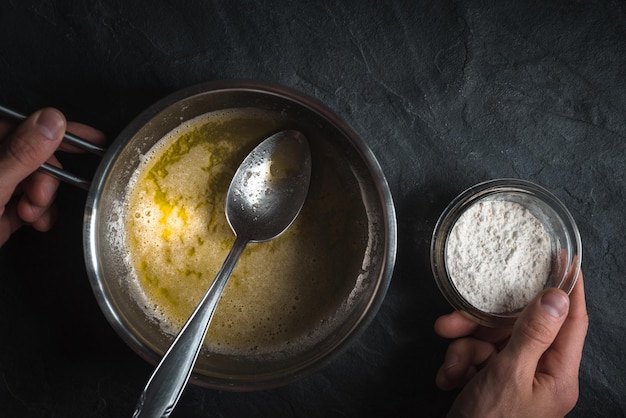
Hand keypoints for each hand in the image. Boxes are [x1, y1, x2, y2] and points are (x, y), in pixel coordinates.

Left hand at [0, 108, 104, 246]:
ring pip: (35, 181)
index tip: (87, 139)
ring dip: (42, 200)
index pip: (22, 125)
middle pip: (33, 156)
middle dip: (44, 178)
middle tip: (37, 197)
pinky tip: (34, 221)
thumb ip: (21, 152)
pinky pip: (29, 203)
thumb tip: (51, 121)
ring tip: (30, 214)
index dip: (55, 133)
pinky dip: (39, 214)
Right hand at [434, 270, 587, 417]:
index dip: (568, 287)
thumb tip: (557, 296)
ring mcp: (515, 380)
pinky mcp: (493, 384)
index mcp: (557, 374)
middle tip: (451, 323)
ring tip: (450, 370)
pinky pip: (476, 359)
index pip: (571, 320)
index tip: (565, 258)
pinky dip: (458, 365)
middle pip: (517, 329)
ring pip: (490, 342)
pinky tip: (448, 381)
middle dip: (481, 326)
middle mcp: (539, 374)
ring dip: (463, 351)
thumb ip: (533, 333)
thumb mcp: (508, 375)